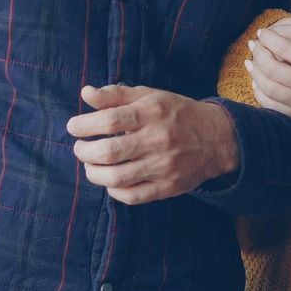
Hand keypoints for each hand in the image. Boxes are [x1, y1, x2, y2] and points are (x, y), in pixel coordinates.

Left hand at [67, 85, 238, 203]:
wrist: (217, 139)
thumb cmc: (176, 113)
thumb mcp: (150, 96)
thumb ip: (116, 94)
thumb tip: (86, 93)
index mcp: (152, 112)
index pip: (109, 120)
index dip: (84, 125)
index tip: (74, 127)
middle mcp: (158, 139)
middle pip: (109, 152)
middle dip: (84, 151)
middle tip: (80, 148)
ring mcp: (164, 166)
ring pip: (117, 178)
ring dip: (94, 173)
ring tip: (90, 165)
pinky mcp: (168, 187)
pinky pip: (132, 196)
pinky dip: (114, 190)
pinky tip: (111, 180)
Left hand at [251, 13, 290, 153]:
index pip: (287, 49)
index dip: (269, 38)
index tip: (263, 32)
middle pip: (273, 69)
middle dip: (258, 53)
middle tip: (254, 44)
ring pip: (269, 88)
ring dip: (255, 72)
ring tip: (251, 60)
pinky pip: (271, 104)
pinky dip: (259, 90)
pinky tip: (257, 79)